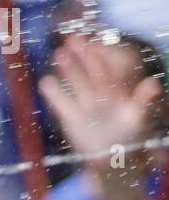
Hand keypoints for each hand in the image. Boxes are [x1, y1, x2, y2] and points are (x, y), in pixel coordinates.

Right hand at [39, 36, 161, 162]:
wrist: (111, 160)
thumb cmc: (128, 138)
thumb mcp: (136, 118)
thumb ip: (142, 100)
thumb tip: (153, 82)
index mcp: (117, 93)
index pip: (109, 71)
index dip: (102, 57)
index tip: (96, 43)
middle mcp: (100, 95)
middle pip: (90, 73)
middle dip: (82, 56)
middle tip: (73, 38)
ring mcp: (84, 105)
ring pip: (75, 83)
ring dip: (68, 69)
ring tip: (59, 52)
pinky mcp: (70, 117)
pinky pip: (61, 103)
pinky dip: (53, 93)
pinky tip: (46, 81)